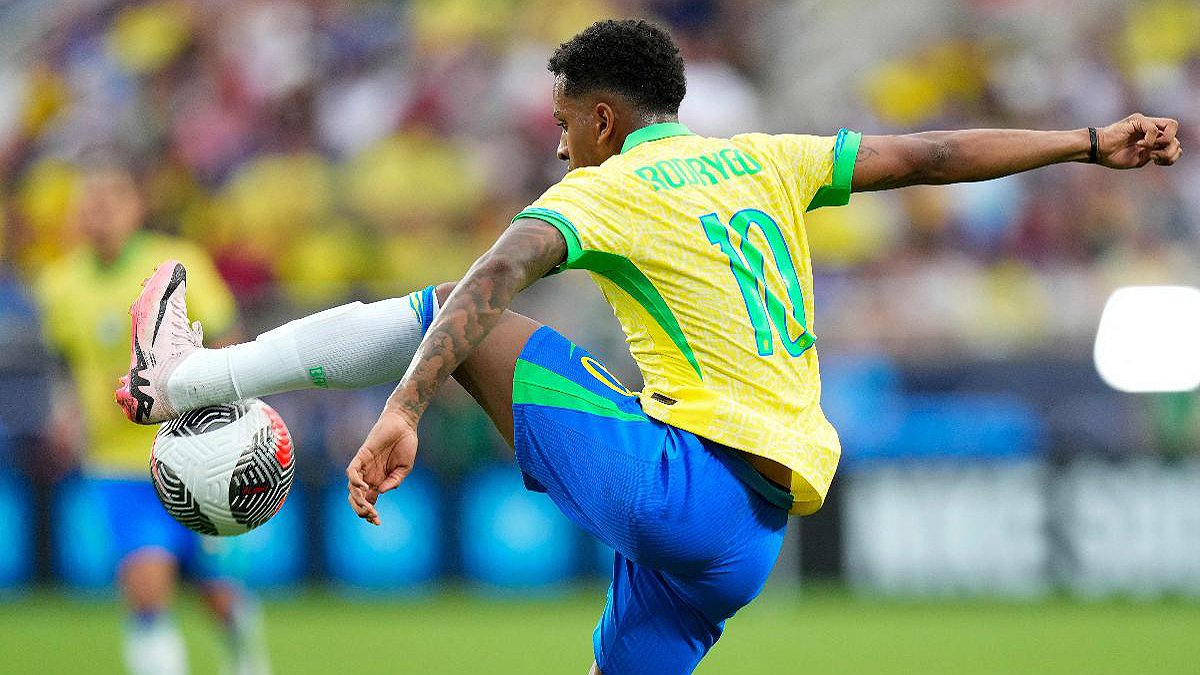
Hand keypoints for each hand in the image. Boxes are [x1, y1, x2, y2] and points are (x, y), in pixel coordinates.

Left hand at [346, 406, 418, 524]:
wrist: (404, 424)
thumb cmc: (406, 444)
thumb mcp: (405, 468)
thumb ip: (395, 481)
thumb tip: (383, 492)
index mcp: (379, 480)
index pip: (369, 501)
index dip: (370, 514)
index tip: (378, 523)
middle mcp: (369, 475)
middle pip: (357, 498)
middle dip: (361, 510)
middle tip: (371, 516)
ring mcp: (364, 466)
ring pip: (352, 488)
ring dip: (358, 499)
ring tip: (368, 507)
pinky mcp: (361, 456)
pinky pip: (352, 471)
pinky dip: (355, 481)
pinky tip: (365, 487)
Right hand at [1097, 113, 1181, 168]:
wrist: (1097, 151)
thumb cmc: (1113, 156)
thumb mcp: (1140, 159)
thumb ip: (1156, 155)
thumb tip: (1168, 151)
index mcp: (1153, 136)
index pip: (1175, 141)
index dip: (1171, 154)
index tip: (1155, 161)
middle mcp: (1151, 126)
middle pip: (1176, 134)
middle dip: (1169, 150)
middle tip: (1153, 158)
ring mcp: (1145, 121)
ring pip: (1172, 126)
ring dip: (1164, 143)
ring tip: (1149, 150)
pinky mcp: (1137, 120)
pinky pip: (1154, 129)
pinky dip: (1150, 140)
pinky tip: (1139, 145)